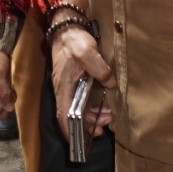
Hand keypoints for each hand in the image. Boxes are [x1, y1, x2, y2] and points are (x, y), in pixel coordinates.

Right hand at [0, 44, 14, 115]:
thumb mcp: (0, 77)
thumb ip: (4, 93)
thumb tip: (9, 109)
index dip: (5, 105)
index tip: (10, 93)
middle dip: (7, 103)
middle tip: (11, 90)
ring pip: (2, 106)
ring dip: (8, 98)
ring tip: (10, 87)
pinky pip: (2, 99)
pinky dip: (8, 95)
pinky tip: (9, 87)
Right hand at [50, 24, 114, 140]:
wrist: (68, 28)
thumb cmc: (74, 40)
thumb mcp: (87, 50)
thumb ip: (98, 67)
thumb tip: (109, 82)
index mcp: (63, 86)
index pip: (63, 114)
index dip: (69, 130)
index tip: (78, 142)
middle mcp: (64, 90)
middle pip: (72, 115)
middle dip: (87, 125)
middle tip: (105, 125)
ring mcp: (69, 87)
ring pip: (78, 109)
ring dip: (91, 117)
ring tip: (107, 118)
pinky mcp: (76, 83)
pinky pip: (82, 101)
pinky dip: (91, 108)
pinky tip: (103, 108)